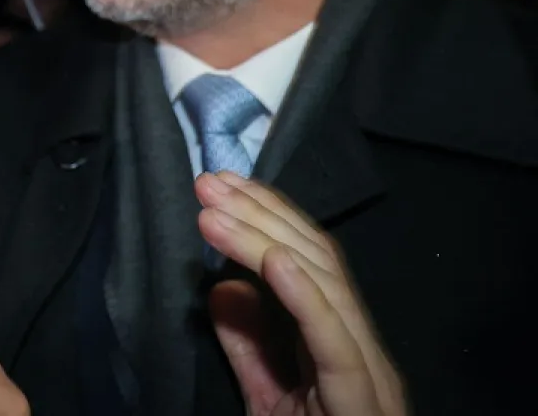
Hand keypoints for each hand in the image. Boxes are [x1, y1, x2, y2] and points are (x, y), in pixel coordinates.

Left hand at [196, 171, 406, 415]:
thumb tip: (222, 286)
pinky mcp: (364, 404)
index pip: (305, 260)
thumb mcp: (269, 397)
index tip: (217, 186)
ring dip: (264, 239)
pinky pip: (336, 343)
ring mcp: (369, 375)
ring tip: (216, 210)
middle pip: (315, 259)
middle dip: (259, 213)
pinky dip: (306, 297)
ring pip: (323, 285)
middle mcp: (361, 349)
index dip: (264, 216)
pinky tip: (274, 260)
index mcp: (338, 344)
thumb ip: (248, 345)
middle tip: (206, 181)